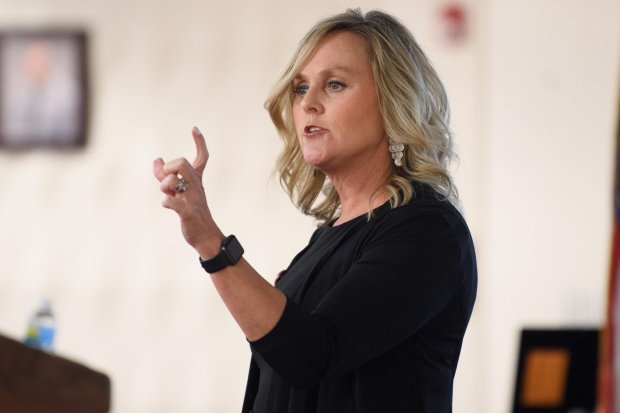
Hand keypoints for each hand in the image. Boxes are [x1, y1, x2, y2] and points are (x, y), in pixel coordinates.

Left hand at [153, 127, 223, 254]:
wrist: (205, 234)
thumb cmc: (191, 211)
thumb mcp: (179, 191)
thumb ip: (165, 175)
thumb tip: (156, 159)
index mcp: (196, 180)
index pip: (202, 158)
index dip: (199, 142)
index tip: (195, 129)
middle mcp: (196, 186)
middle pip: (182, 163)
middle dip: (169, 168)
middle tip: (170, 180)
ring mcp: (193, 198)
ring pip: (172, 181)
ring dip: (165, 187)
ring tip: (170, 195)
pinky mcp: (187, 212)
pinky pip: (169, 201)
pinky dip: (166, 202)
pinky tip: (171, 207)